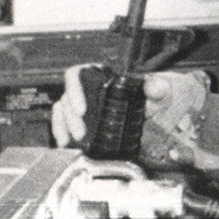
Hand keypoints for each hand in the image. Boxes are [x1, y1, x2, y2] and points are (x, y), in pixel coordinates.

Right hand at [50, 64, 210, 147]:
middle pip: (67, 97)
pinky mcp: (79, 120)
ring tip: (74, 142)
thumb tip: (154, 87)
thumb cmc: (150, 96)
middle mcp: (85, 88)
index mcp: (99, 74)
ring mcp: (80, 104)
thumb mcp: (157, 90)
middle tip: (81, 134)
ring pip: (62, 111)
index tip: (82, 110)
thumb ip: (157, 88)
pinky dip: (61, 133)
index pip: (77, 74)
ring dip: (64, 126)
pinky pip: (61, 123)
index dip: (75, 89)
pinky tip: (65, 144)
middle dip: (71, 118)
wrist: (152, 114)